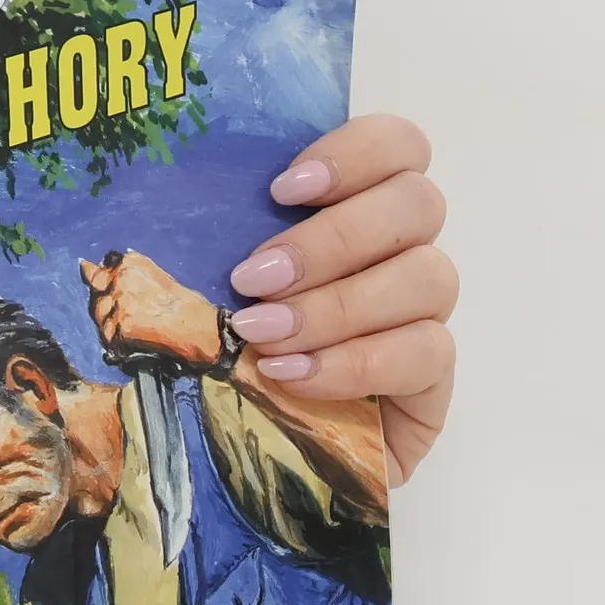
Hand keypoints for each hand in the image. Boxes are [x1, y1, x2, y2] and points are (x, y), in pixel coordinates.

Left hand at [79, 251, 222, 367]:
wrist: (202, 329)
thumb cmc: (189, 307)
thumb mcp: (160, 280)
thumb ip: (132, 278)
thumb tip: (107, 276)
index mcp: (132, 264)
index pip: (100, 272)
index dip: (93, 275)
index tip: (85, 270)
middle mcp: (123, 279)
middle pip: (97, 298)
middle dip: (105, 309)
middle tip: (122, 318)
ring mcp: (121, 303)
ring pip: (101, 319)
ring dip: (111, 327)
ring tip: (134, 332)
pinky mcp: (122, 326)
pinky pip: (109, 338)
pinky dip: (118, 344)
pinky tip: (133, 344)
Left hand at [226, 114, 456, 485]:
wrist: (249, 457)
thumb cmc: (229, 354)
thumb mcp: (214, 288)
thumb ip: (220, 237)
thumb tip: (173, 196)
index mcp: (358, 211)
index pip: (400, 147)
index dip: (356, 152)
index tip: (283, 189)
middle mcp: (402, 255)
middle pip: (416, 204)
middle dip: (331, 239)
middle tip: (253, 278)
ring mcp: (423, 317)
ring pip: (427, 276)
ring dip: (337, 304)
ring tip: (264, 335)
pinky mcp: (431, 383)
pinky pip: (425, 352)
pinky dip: (354, 362)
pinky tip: (293, 376)